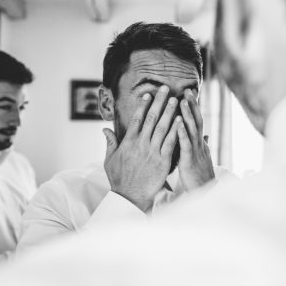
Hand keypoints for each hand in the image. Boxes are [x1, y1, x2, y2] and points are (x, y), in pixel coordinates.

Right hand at [103, 86, 179, 211]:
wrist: (129, 197)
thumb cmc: (119, 179)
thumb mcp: (109, 160)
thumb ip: (110, 143)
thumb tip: (105, 129)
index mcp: (128, 142)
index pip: (137, 119)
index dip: (143, 105)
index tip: (148, 94)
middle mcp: (141, 144)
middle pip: (151, 118)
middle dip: (159, 102)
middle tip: (165, 89)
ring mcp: (152, 152)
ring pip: (162, 128)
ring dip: (169, 112)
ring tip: (175, 99)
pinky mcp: (163, 161)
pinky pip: (171, 143)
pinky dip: (175, 131)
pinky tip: (180, 120)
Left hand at [177, 89, 214, 190]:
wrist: (204, 193)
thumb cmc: (200, 176)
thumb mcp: (200, 158)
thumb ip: (201, 144)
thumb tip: (206, 135)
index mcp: (199, 143)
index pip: (197, 122)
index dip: (194, 108)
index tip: (189, 94)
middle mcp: (199, 144)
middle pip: (196, 120)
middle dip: (192, 105)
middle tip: (187, 90)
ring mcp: (196, 151)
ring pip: (192, 129)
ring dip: (187, 114)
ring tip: (182, 100)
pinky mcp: (190, 160)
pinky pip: (185, 144)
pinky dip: (182, 132)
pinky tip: (177, 122)